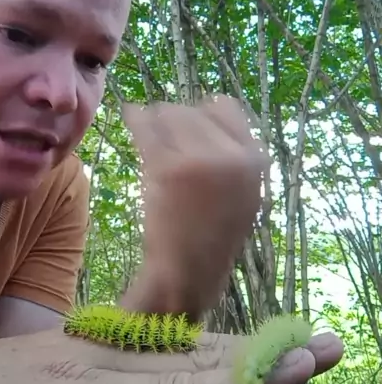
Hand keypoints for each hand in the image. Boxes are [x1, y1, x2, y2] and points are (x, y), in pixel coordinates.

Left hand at [123, 94, 267, 317]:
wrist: (187, 277)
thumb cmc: (209, 241)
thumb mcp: (241, 196)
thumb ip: (234, 158)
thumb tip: (210, 106)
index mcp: (255, 162)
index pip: (227, 108)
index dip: (203, 114)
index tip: (187, 126)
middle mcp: (232, 157)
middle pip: (195, 109)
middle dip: (175, 117)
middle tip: (160, 132)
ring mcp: (200, 160)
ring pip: (169, 114)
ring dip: (154, 118)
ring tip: (146, 128)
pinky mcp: (168, 168)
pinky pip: (147, 127)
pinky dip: (135, 118)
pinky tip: (129, 115)